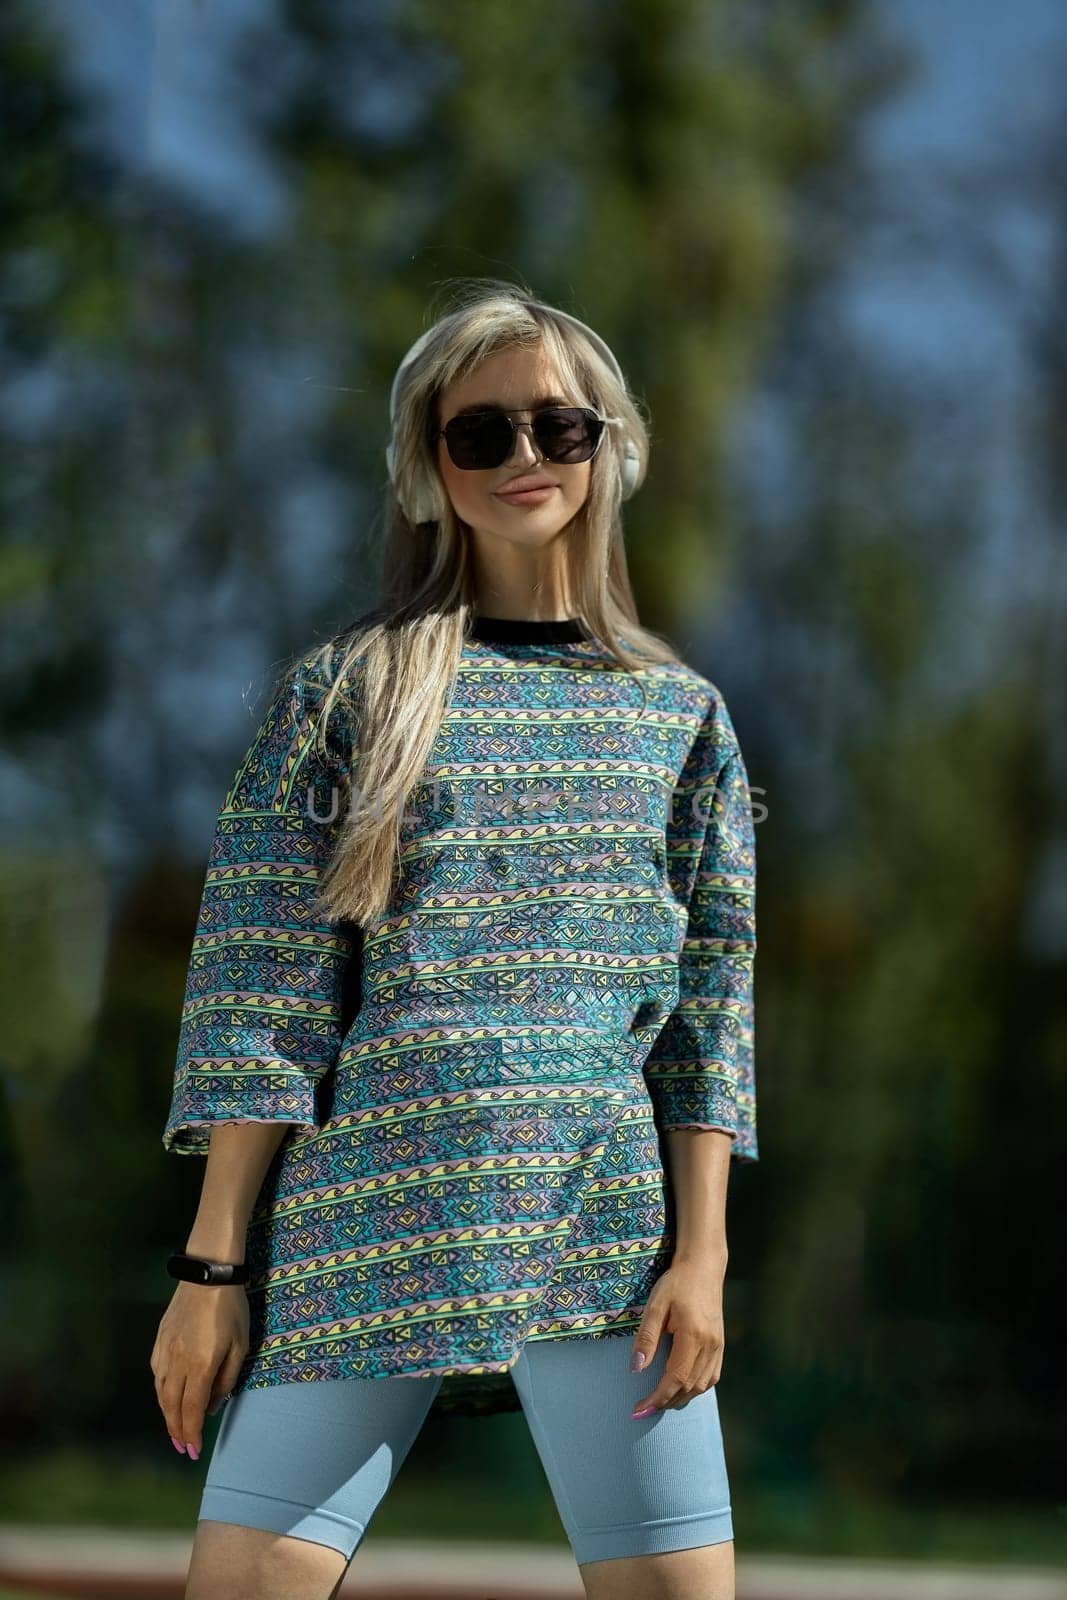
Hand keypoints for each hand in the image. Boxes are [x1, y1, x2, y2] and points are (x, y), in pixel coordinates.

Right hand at [150, 1280, 248, 1458]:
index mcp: (200, 1365)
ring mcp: (164, 1350)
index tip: (193, 1451)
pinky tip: (167, 1395)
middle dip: (176, 1430)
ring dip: (166, 1413)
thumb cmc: (231, 1308)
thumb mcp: (240, 1345)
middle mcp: (177, 1362)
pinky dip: (161, 1390)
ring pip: (160, 1391)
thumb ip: (227, 1379)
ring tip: (174, 1429)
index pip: (191, 1409)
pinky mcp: (159, 1338)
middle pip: (171, 1405)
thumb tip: (212, 1406)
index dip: (191, 1433)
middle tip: (181, 1449)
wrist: (207, 1274)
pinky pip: (156, 1372)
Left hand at [629, 1256, 725, 1416]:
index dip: (657, 1398)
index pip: (675, 1378)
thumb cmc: (676, 1284)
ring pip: (701, 1386)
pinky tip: (681, 1390)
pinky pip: (710, 1378)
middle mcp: (710, 1346)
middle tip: (643, 1410)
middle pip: (688, 1387)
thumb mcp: (656, 1305)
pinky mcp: (720, 1346)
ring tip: (659, 1403)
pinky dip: (695, 1389)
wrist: (703, 1268)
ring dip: (680, 1399)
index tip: (639, 1409)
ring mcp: (718, 1347)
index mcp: (693, 1336)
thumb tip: (636, 1369)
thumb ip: (646, 1338)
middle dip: (665, 1403)